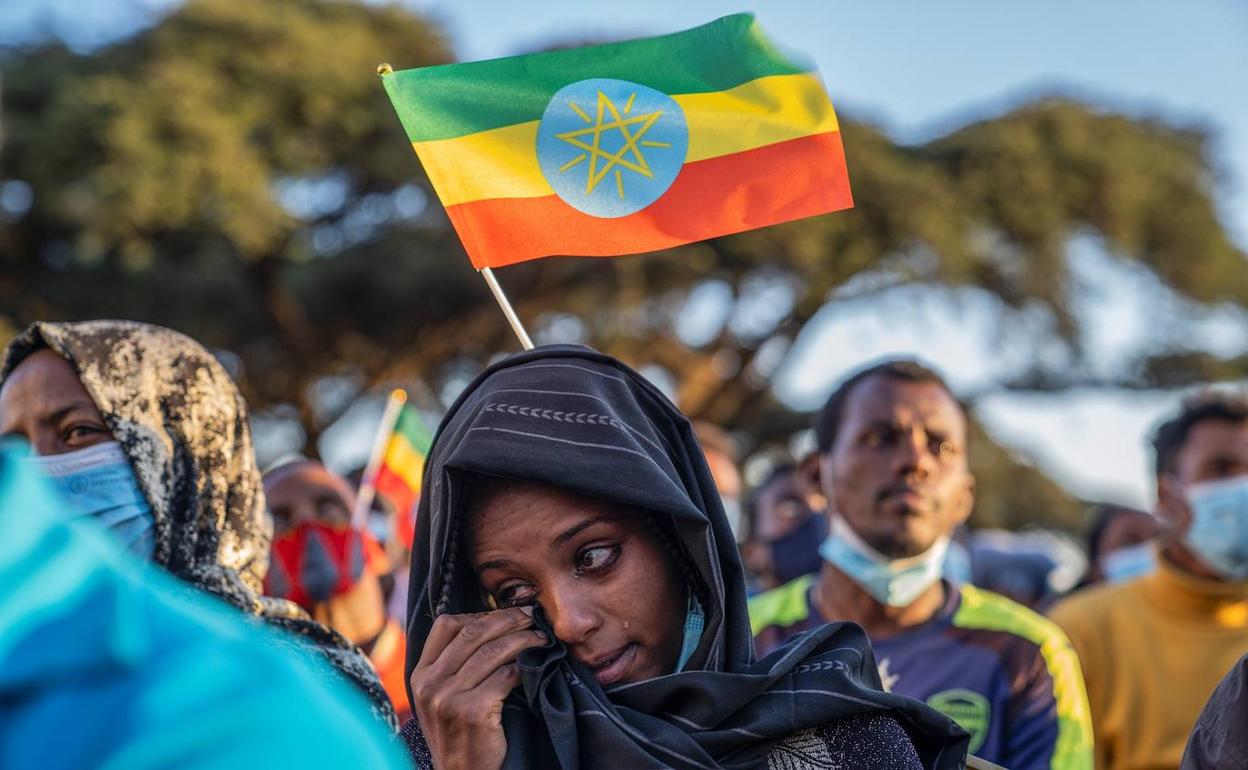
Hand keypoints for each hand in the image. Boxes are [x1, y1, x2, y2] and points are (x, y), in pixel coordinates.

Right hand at [410, 607, 546, 769]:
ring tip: (541, 639)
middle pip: (473, 632)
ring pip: (493, 651)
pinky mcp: (472, 712)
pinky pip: (506, 676)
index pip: (446, 625)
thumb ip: (452, 665)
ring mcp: (448, 698)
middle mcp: (430, 683)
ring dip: (523, 640)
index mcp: (420, 674)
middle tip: (532, 617)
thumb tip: (490, 624)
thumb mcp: (441, 698)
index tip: (505, 615)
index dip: (480, 614)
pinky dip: (524, 667)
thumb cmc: (459, 734)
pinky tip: (535, 667)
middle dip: (508, 619)